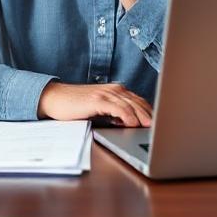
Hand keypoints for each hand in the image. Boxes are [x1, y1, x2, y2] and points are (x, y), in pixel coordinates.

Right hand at [37, 82, 152, 126]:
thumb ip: (115, 112)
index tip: (159, 123)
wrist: (56, 98)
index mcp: (116, 90)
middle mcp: (113, 90)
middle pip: (138, 103)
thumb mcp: (100, 108)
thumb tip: (131, 123)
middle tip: (160, 127)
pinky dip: (126, 116)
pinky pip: (117, 108)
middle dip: (150, 115)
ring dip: (141, 117)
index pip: (139, 101)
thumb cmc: (77, 106)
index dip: (150, 112)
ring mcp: (105, 93)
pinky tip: (132, 123)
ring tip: (149, 127)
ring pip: (129, 105)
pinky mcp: (97, 100)